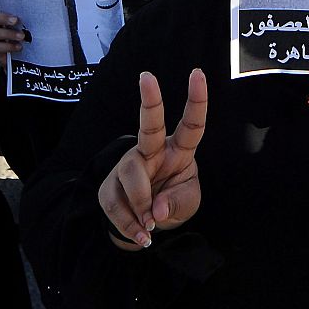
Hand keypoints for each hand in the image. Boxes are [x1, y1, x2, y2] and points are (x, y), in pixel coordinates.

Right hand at [0, 10, 24, 63]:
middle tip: (16, 21)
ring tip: (22, 36)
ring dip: (8, 34)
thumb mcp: (26, 28)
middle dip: (3, 19)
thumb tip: (33, 14)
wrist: (23, 57)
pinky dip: (8, 46)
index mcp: (2, 18)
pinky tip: (18, 47)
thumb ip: (25, 21)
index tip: (16, 18)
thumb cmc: (26, 38)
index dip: (3, 14)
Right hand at [98, 70, 207, 249]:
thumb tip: (156, 210)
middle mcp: (152, 152)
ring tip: (150, 227)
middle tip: (147, 76)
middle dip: (150, 100)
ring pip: (132, 177)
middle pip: (150, 125)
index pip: (191, 125)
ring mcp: (128, 165)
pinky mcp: (110, 185)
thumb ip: (176, 205)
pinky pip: (117, 204)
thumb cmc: (172, 204)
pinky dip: (130, 225)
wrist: (146, 227)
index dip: (196, 100)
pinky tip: (140, 235)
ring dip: (141, 207)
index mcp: (178, 152)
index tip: (198, 73)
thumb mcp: (186, 206)